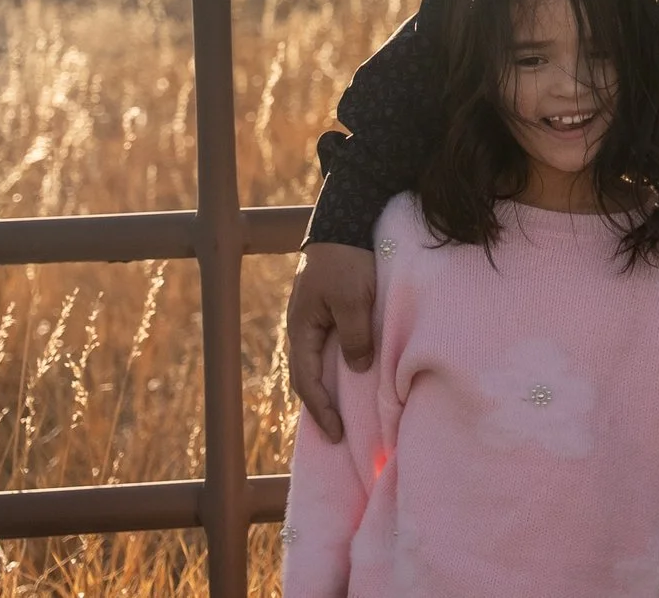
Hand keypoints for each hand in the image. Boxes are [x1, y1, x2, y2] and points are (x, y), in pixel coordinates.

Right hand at [286, 242, 378, 441]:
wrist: (345, 224)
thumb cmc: (347, 262)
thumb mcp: (353, 300)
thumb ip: (355, 336)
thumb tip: (357, 369)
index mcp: (301, 328)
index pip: (307, 380)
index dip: (321, 409)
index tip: (337, 433)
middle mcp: (303, 329)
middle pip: (308, 377)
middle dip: (321, 407)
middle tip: (338, 435)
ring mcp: (314, 320)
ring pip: (319, 364)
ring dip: (329, 389)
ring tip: (344, 414)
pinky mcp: (329, 312)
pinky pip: (330, 349)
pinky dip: (338, 368)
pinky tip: (351, 379)